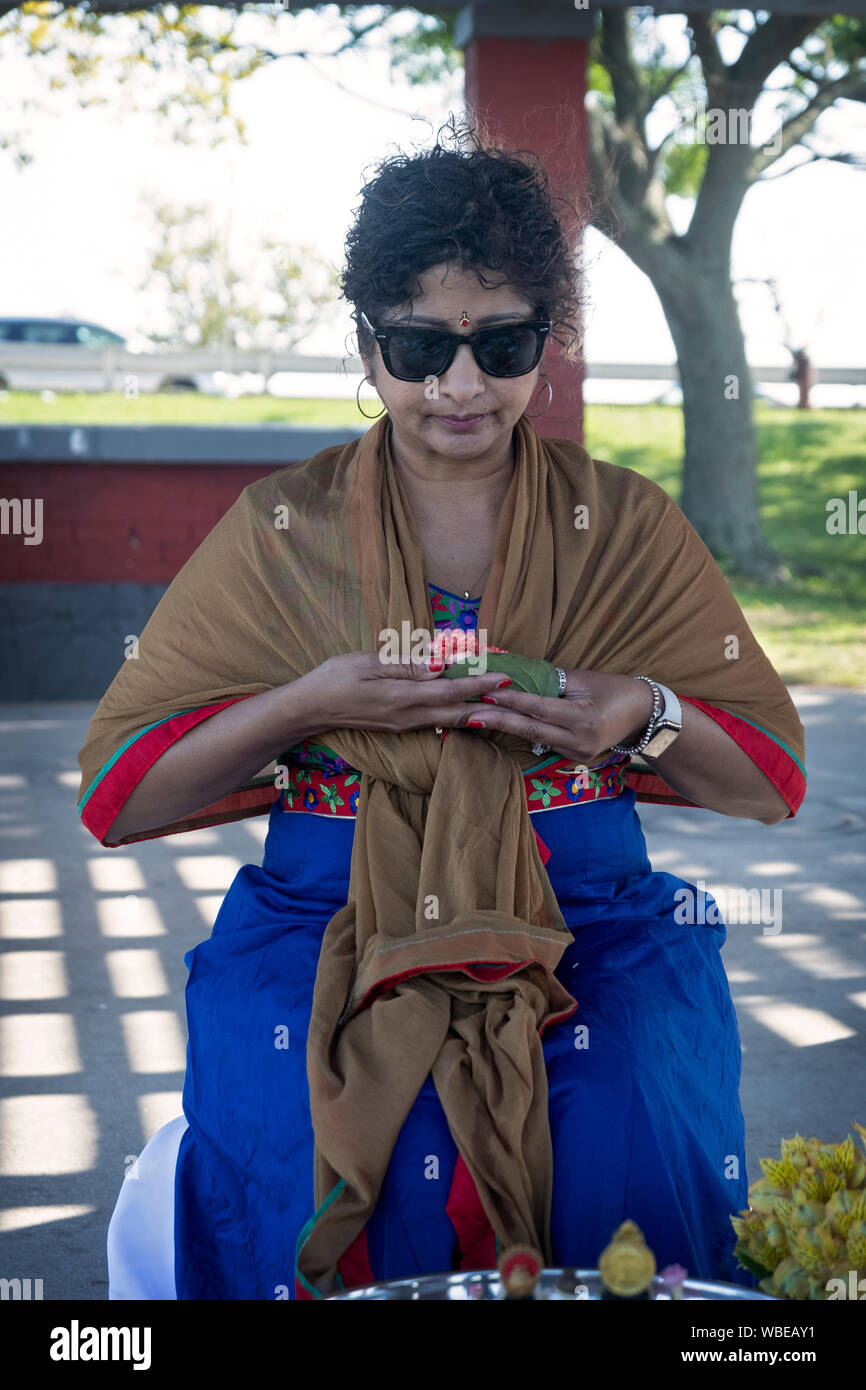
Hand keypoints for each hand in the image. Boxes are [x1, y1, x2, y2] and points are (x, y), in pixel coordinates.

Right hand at [300, 650, 517, 735]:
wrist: (309, 710)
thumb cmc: (334, 679)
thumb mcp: (367, 664)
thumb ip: (405, 665)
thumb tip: (440, 665)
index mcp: (401, 699)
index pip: (449, 692)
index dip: (478, 685)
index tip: (503, 677)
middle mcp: (407, 717)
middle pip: (456, 713)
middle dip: (487, 703)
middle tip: (513, 692)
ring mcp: (404, 725)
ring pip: (448, 720)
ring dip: (475, 710)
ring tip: (498, 700)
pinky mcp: (400, 726)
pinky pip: (436, 721)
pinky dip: (456, 712)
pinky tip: (467, 707)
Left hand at [461, 668, 655, 763]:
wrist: (644, 716)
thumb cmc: (616, 689)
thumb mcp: (585, 680)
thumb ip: (551, 681)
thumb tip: (515, 676)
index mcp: (584, 720)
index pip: (538, 708)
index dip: (511, 701)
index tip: (485, 693)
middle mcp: (578, 742)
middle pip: (530, 729)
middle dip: (497, 720)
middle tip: (468, 712)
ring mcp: (576, 754)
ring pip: (533, 738)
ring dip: (504, 726)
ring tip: (476, 716)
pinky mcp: (573, 758)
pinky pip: (542, 742)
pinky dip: (522, 730)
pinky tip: (501, 723)